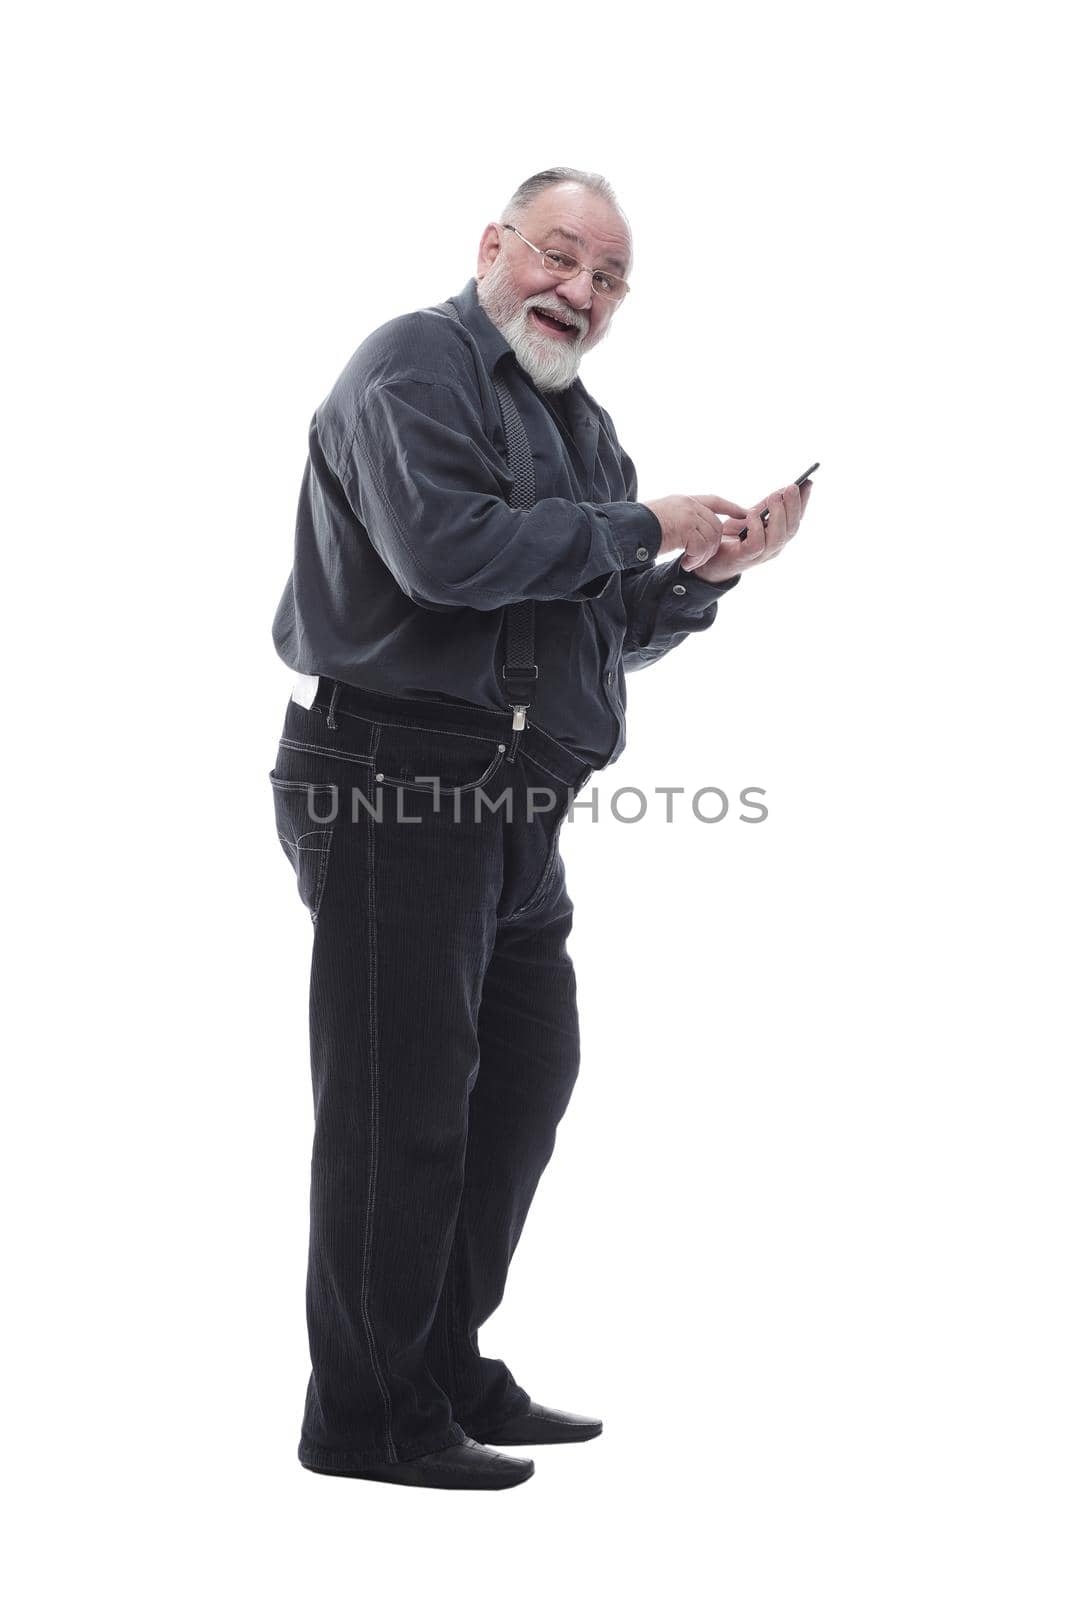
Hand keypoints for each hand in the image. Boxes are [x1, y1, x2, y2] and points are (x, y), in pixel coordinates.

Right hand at [641, 493, 748, 572]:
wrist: (629, 528)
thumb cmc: (638, 526)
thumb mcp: (662, 516)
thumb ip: (680, 519)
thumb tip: (690, 533)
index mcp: (685, 500)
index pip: (715, 501)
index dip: (731, 507)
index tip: (744, 513)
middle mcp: (689, 505)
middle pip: (716, 526)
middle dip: (712, 547)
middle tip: (697, 560)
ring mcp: (689, 515)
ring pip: (711, 538)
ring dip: (703, 556)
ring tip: (690, 563)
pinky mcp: (686, 528)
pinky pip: (701, 547)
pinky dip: (696, 560)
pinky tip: (686, 564)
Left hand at [686, 478, 812, 583]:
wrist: (708, 558)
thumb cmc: (730, 537)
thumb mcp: (750, 517)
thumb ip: (766, 507)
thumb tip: (784, 490)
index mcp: (777, 536)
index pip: (796, 519)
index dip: (803, 502)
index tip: (807, 482)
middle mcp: (774, 547)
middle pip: (792, 528)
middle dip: (793, 506)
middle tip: (791, 487)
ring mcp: (761, 555)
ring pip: (779, 537)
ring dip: (778, 515)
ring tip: (774, 497)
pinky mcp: (744, 558)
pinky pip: (757, 544)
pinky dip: (757, 528)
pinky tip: (752, 514)